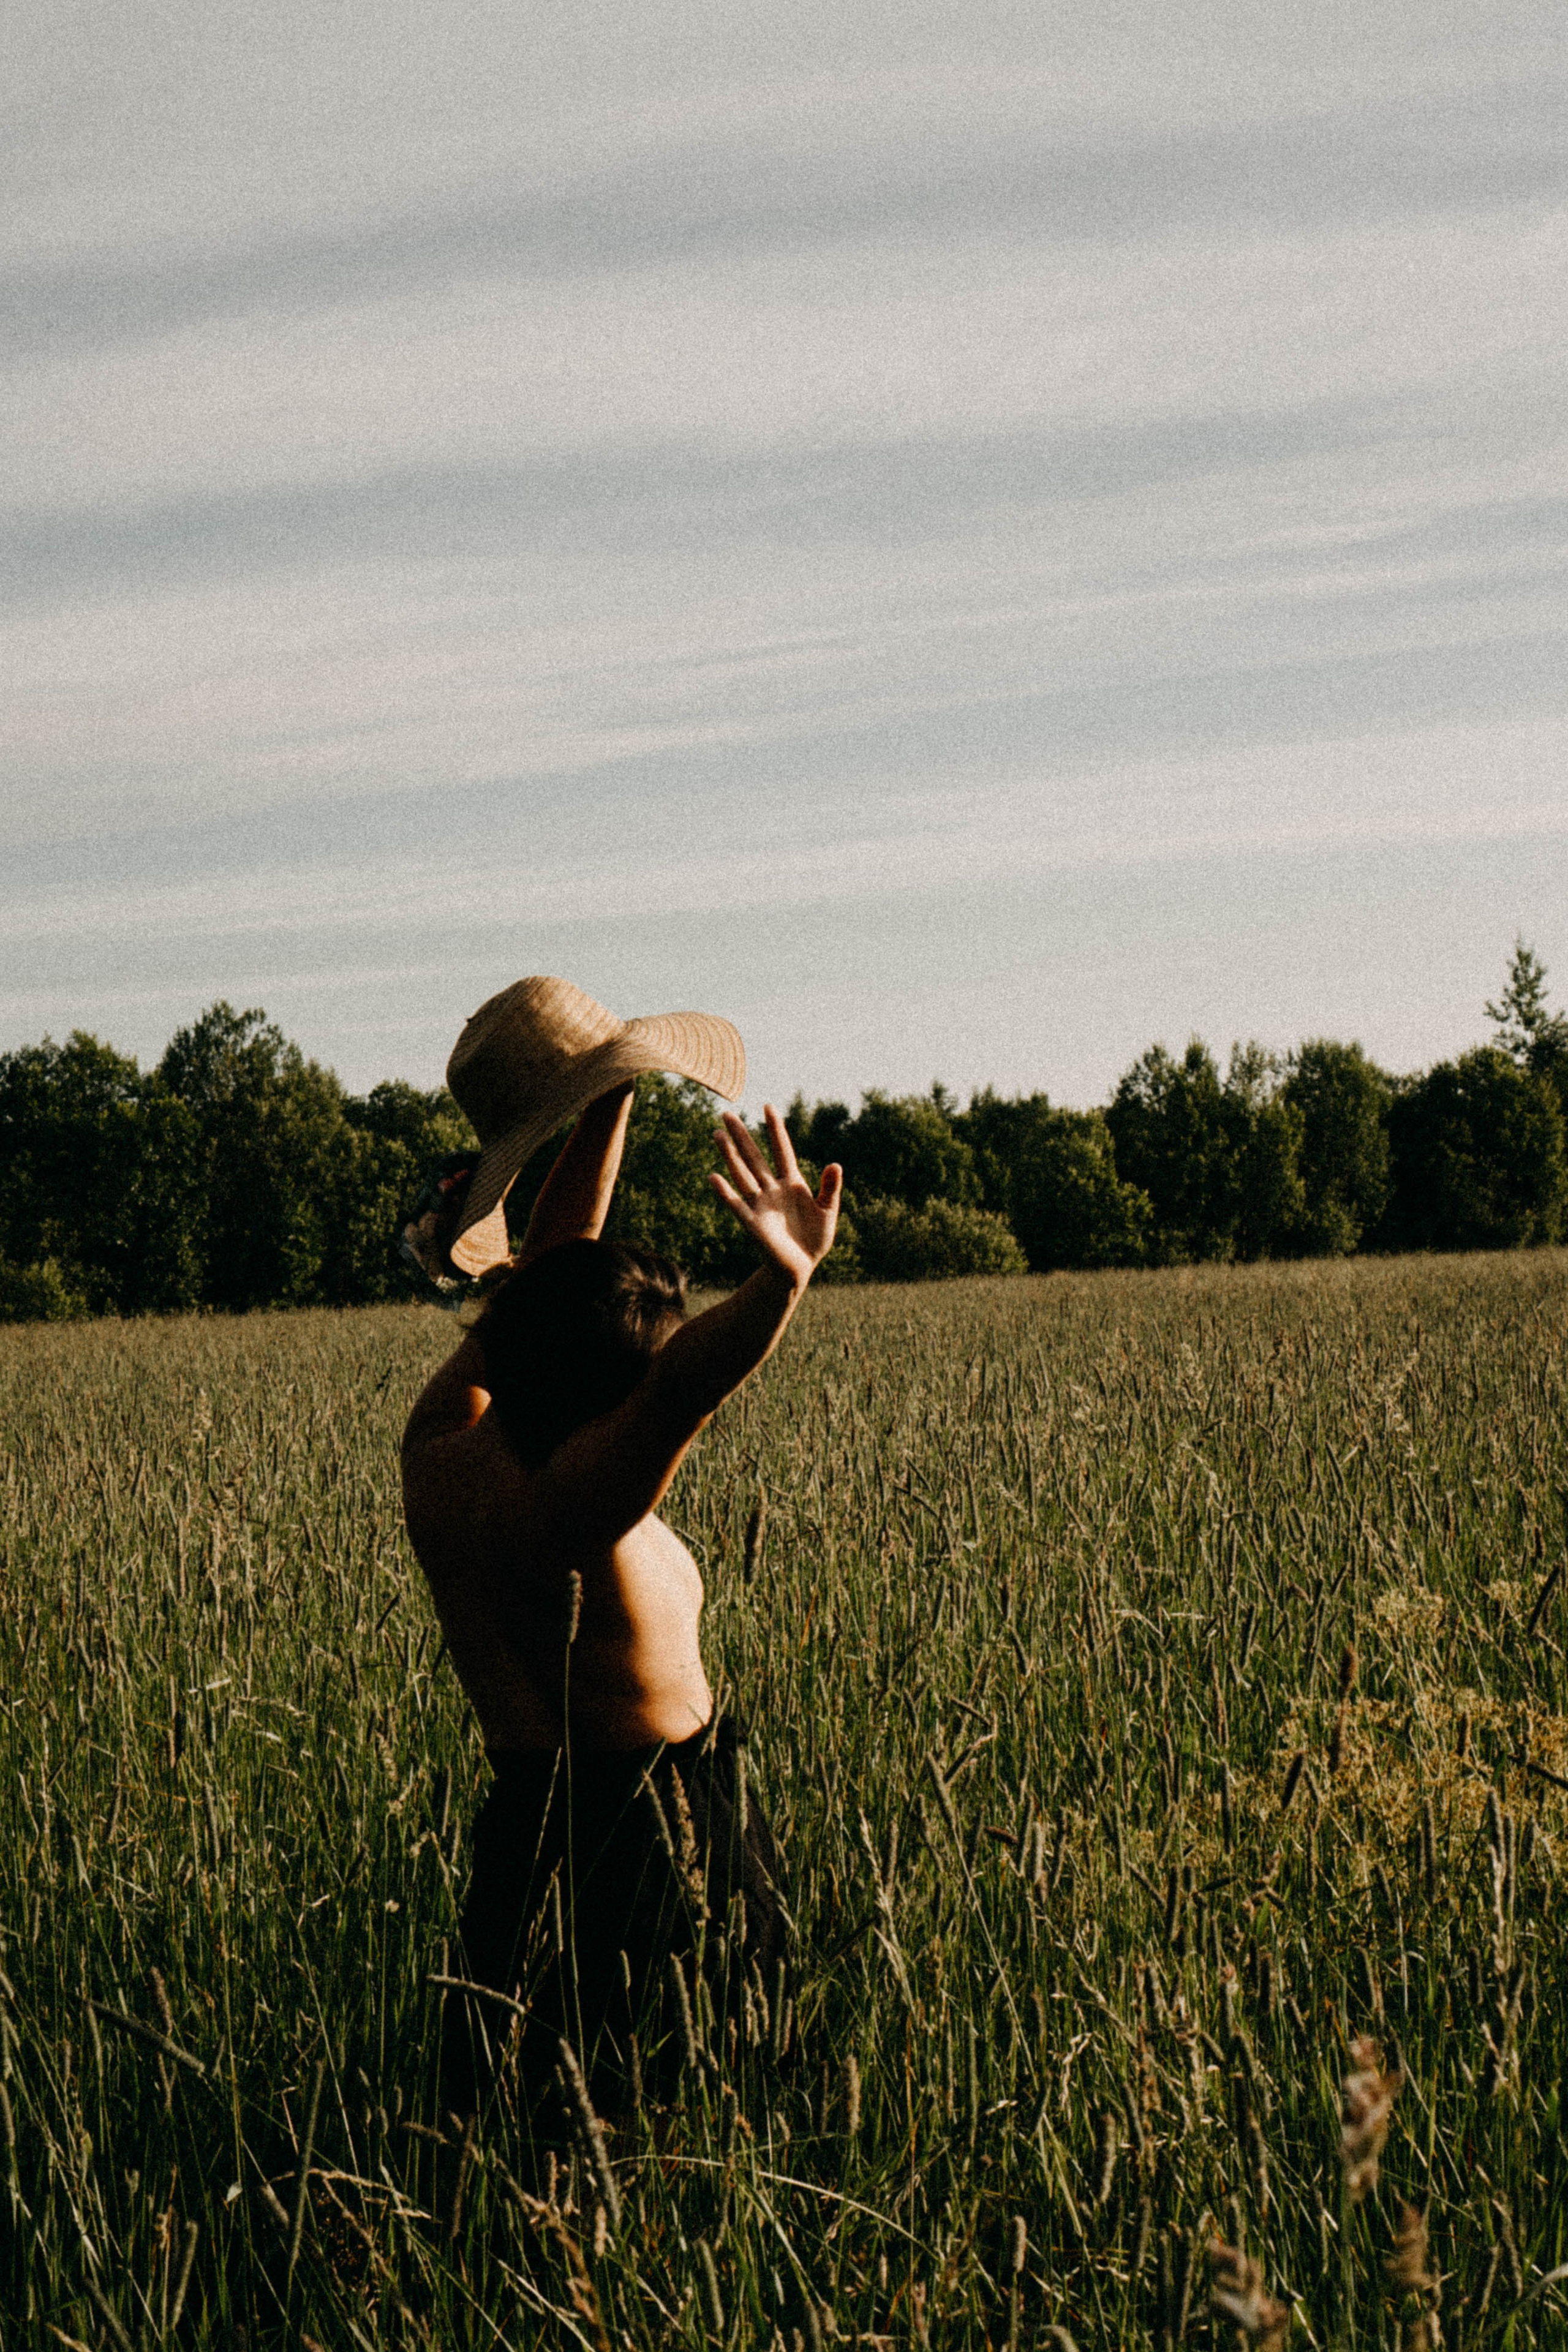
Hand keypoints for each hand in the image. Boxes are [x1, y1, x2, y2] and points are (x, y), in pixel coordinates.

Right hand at [710, 1106, 841, 1285]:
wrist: (802, 1267)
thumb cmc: (815, 1238)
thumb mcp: (828, 1210)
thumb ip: (830, 1188)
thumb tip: (835, 1164)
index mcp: (791, 1182)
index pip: (782, 1150)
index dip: (775, 1129)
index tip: (768, 1107)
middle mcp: (772, 1189)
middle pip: (754, 1157)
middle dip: (741, 1136)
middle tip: (726, 1113)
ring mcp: (760, 1204)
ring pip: (742, 1174)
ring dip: (730, 1155)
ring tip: (718, 1135)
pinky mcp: (753, 1224)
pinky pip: (737, 1205)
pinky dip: (725, 1192)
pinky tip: (713, 1177)